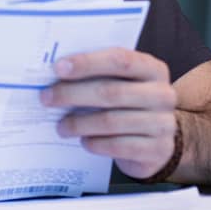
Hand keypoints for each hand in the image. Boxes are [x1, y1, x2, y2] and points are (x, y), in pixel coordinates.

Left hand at [40, 47, 177, 178]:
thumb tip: (56, 73)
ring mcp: (163, 123)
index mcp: (152, 69)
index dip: (87, 63)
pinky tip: (84, 141)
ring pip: (111, 121)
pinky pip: (119, 146)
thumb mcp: (120, 83)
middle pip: (110, 92)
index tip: (58, 68)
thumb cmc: (128, 104)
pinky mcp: (157, 150)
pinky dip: (96, 143)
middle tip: (46, 98)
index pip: (119, 60)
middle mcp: (162, 94)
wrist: (156, 140)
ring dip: (79, 124)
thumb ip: (97, 74)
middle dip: (72, 94)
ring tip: (61, 127)